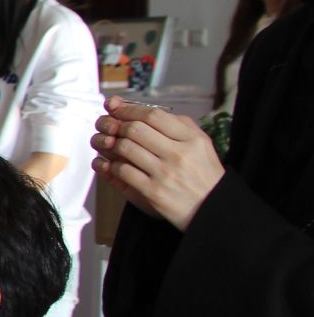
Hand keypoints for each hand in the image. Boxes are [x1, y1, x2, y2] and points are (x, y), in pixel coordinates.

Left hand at [92, 98, 224, 231]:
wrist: (211, 207)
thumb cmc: (202, 173)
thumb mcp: (200, 143)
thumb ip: (175, 124)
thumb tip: (138, 109)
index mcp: (191, 139)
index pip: (153, 115)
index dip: (128, 109)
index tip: (116, 108)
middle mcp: (178, 154)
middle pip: (134, 129)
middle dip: (113, 124)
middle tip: (106, 125)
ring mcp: (165, 174)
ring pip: (124, 148)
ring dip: (108, 143)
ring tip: (104, 142)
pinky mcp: (152, 192)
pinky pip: (122, 171)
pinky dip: (109, 165)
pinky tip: (106, 163)